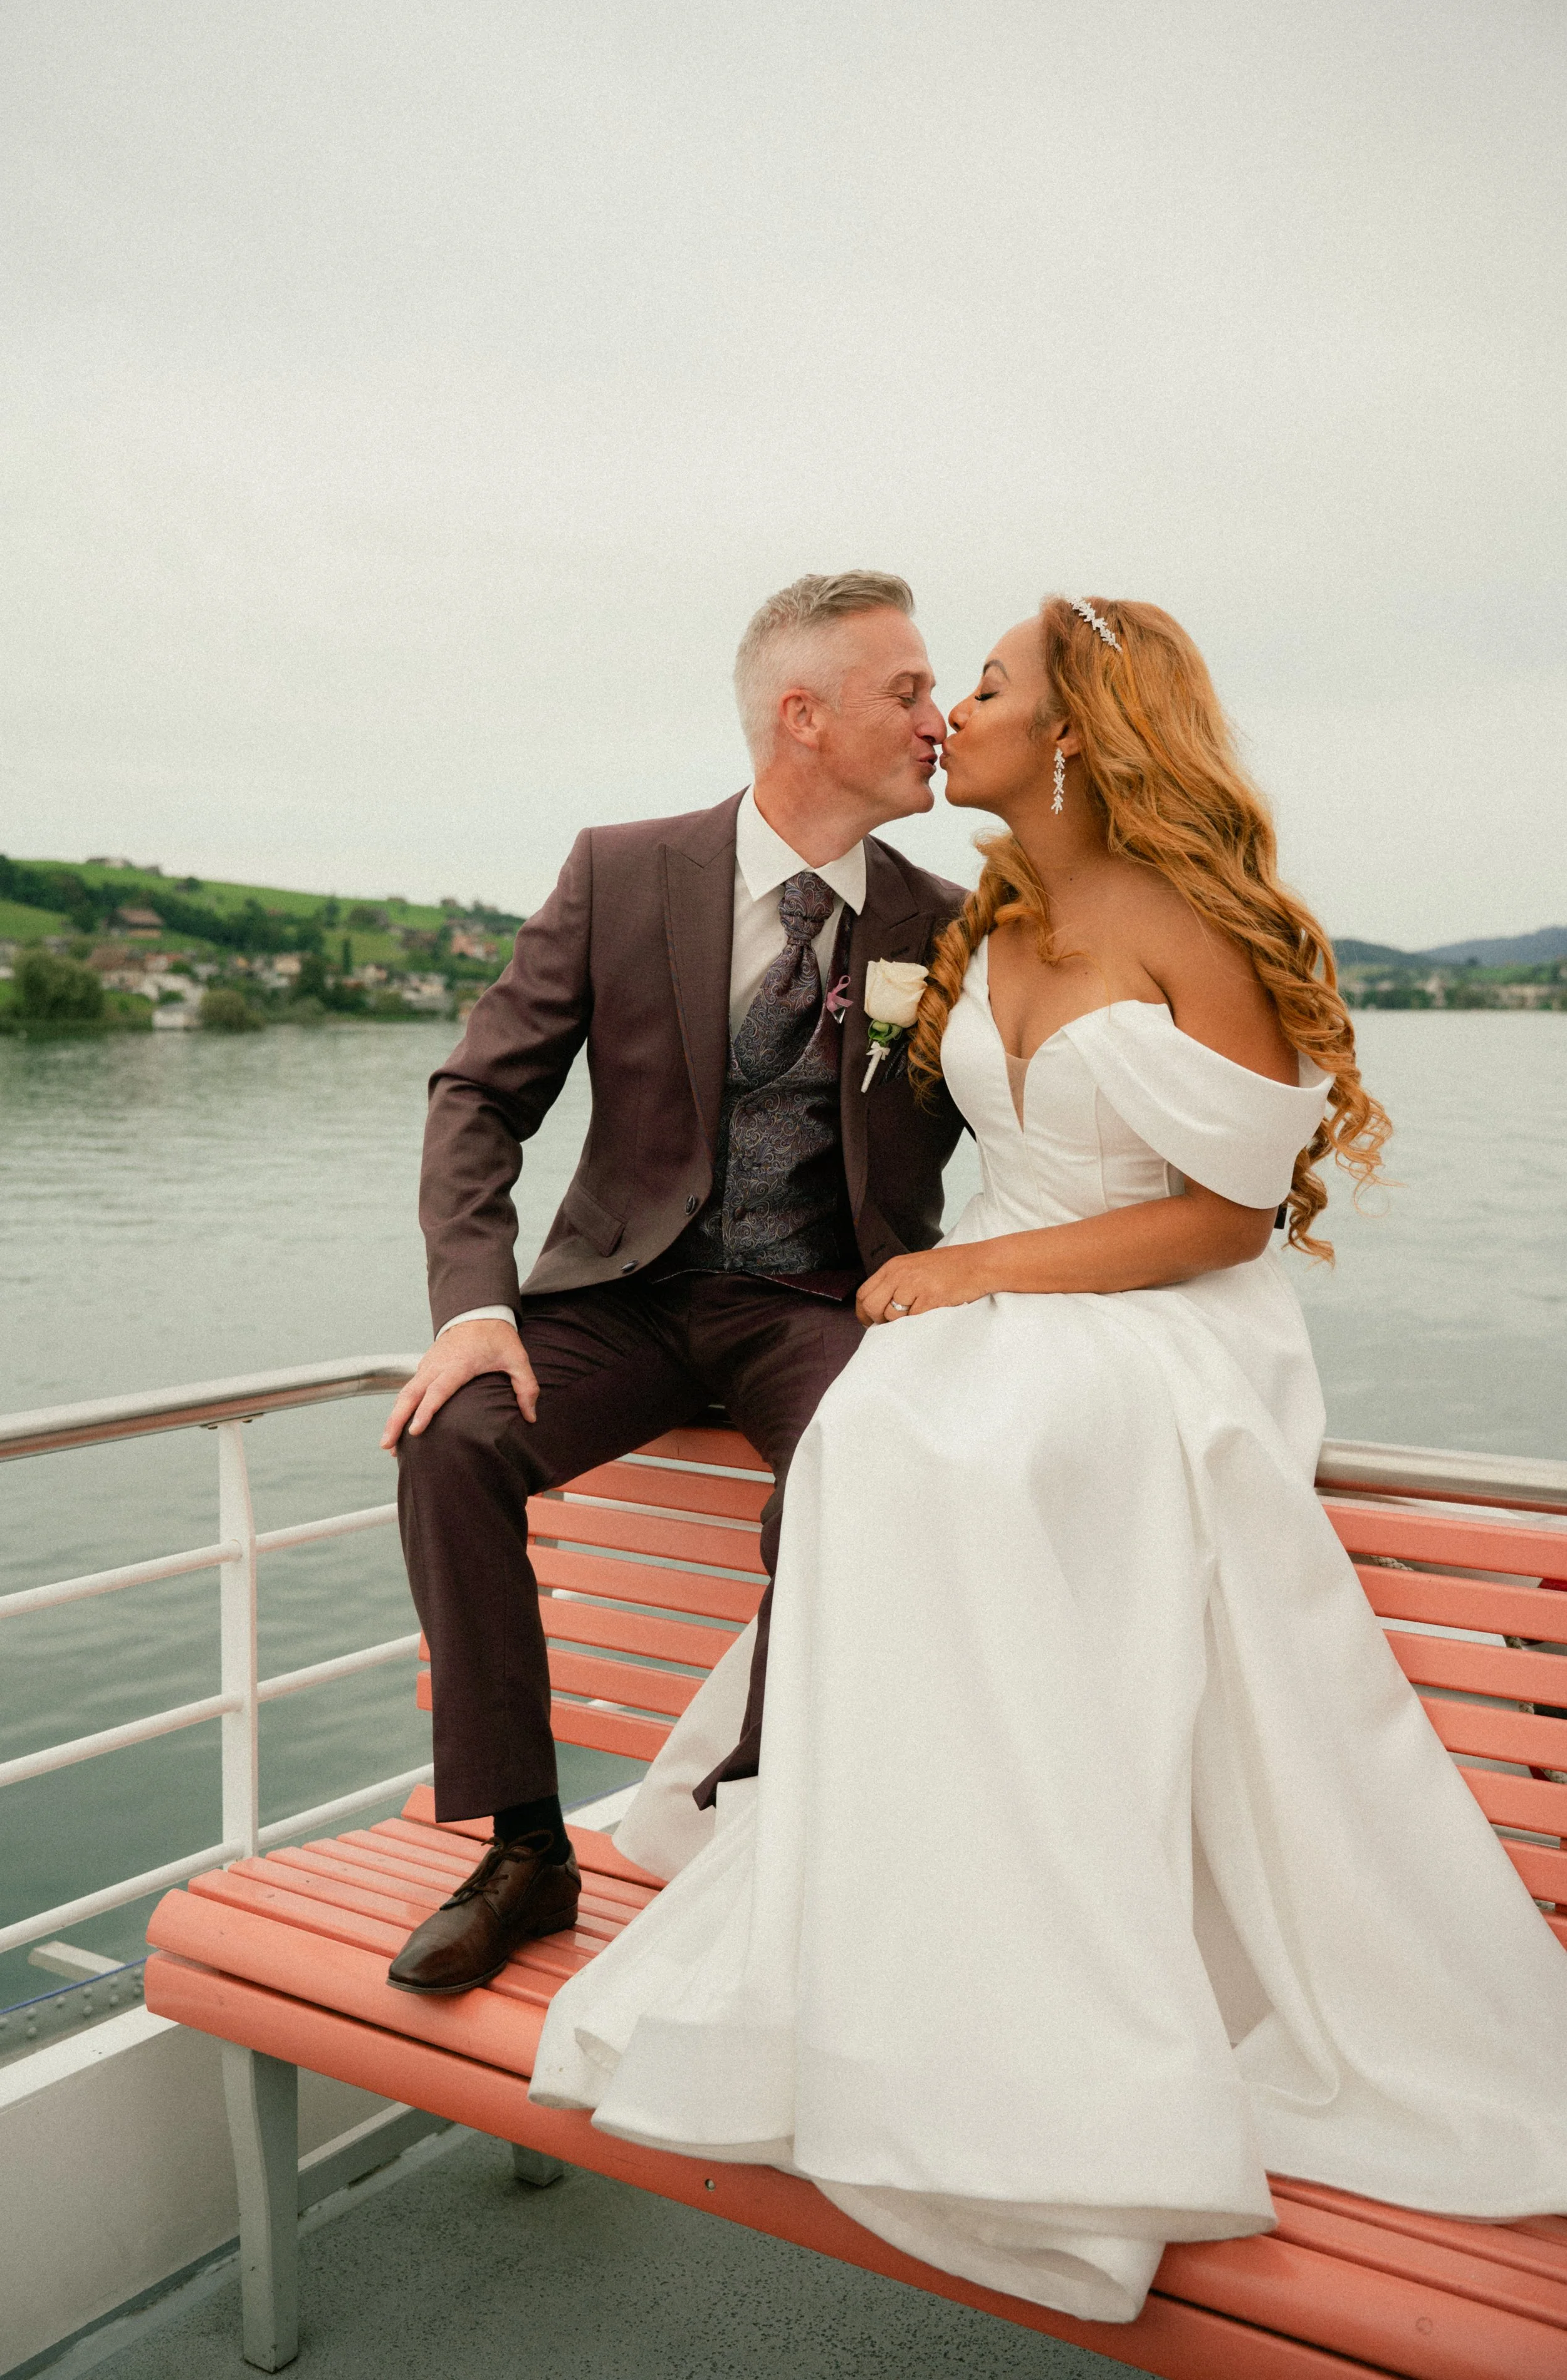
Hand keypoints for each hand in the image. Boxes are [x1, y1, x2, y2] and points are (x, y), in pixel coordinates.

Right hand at [381, 1319, 538, 1447]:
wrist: (480, 1311)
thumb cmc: (498, 1338)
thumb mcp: (517, 1358)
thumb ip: (526, 1387)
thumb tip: (531, 1417)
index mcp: (460, 1364)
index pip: (439, 1389)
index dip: (426, 1411)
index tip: (415, 1431)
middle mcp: (438, 1365)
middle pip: (411, 1394)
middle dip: (397, 1420)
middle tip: (386, 1445)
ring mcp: (429, 1364)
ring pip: (405, 1392)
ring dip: (394, 1417)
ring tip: (387, 1444)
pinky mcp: (426, 1365)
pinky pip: (409, 1388)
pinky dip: (401, 1407)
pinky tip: (399, 1426)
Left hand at [856, 1245, 988, 1325]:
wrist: (979, 1264)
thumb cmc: (951, 1267)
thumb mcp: (915, 1266)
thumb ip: (896, 1282)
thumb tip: (881, 1306)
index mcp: (894, 1266)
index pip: (863, 1293)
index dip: (863, 1313)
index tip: (871, 1323)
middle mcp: (900, 1274)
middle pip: (871, 1306)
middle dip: (879, 1321)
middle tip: (893, 1325)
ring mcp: (914, 1285)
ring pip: (891, 1316)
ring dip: (902, 1323)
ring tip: (919, 1315)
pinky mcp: (929, 1298)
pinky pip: (913, 1320)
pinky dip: (919, 1323)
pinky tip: (931, 1313)